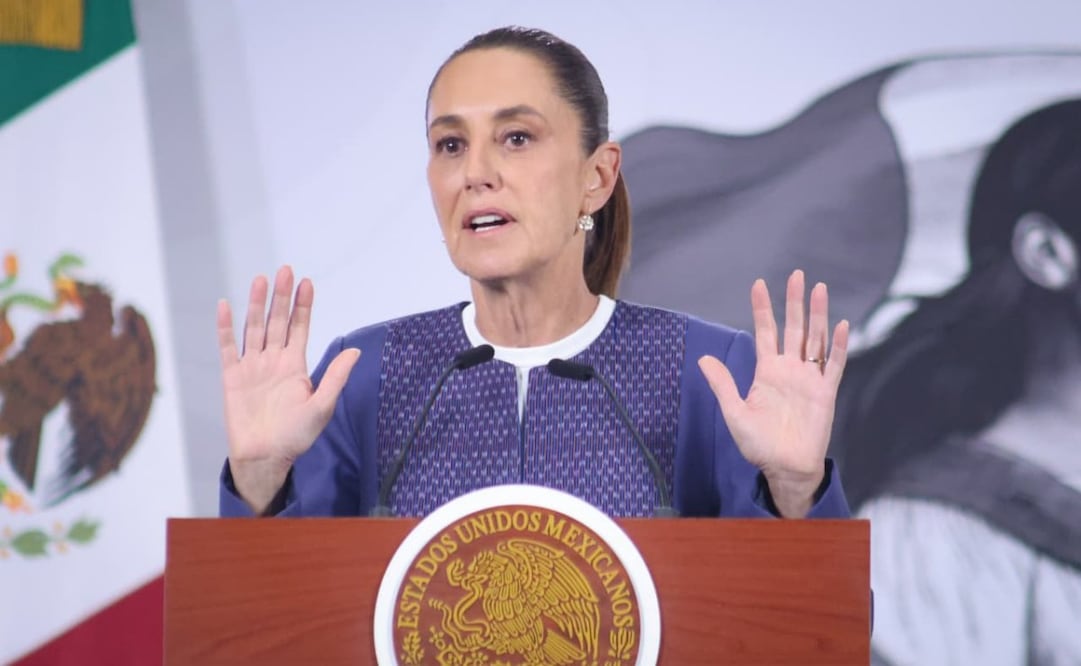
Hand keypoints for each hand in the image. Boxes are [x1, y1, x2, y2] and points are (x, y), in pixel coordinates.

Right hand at [217, 265, 359, 511]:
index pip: (300, 328)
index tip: (308, 282)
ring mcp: (252, 367)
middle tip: (286, 270)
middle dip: (282, 297)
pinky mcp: (232, 377)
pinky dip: (226, 327)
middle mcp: (273, 361)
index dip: (303, 306)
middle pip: (278, 321)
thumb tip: (355, 352)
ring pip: (254, 328)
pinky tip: (226, 306)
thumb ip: (335, 377)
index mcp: (295, 365)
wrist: (266, 457)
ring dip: (257, 304)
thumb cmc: (296, 436)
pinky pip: (228, 347)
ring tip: (261, 280)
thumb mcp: (322, 406)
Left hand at [698, 270, 847, 516]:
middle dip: (795, 302)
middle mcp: (790, 370)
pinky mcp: (825, 393)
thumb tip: (704, 359)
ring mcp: (809, 379)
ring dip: (818, 315)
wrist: (784, 467)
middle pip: (794, 328)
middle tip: (798, 274)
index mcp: (767, 371)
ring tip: (819, 289)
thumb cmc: (758, 444)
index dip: (763, 309)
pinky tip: (842, 326)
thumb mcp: (735, 413)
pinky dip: (838, 347)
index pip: (765, 332)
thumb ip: (723, 385)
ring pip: (816, 340)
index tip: (759, 284)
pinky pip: (834, 366)